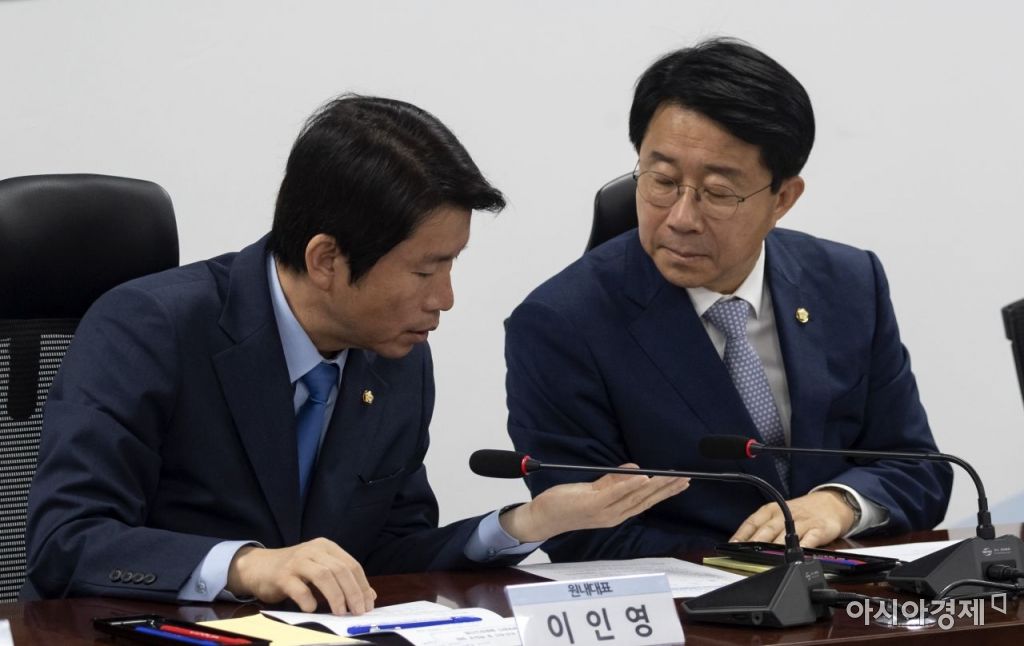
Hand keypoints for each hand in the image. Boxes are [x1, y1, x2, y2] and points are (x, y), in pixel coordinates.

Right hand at [226, 537, 375, 614]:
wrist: (259, 567)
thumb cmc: (294, 571)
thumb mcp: (320, 569)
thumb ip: (343, 580)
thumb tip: (369, 596)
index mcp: (326, 547)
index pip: (352, 565)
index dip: (362, 586)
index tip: (368, 604)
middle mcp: (313, 550)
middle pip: (340, 570)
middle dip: (353, 592)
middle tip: (358, 611)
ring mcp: (297, 561)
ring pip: (323, 576)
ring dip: (336, 596)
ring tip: (341, 613)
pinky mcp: (282, 575)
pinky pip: (299, 588)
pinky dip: (308, 600)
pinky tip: (312, 608)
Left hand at [499, 464, 689, 542]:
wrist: (544, 517)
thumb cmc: (568, 504)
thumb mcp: (594, 490)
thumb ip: (613, 480)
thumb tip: (636, 469)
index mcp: (617, 513)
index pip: (646, 501)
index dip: (666, 492)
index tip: (682, 482)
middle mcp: (614, 515)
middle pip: (646, 500)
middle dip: (667, 489)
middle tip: (684, 478)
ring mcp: (604, 511)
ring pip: (635, 497)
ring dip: (654, 486)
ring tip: (670, 476)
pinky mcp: (592, 504)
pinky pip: (615, 493)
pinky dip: (630, 485)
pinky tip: (643, 477)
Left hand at [729, 490, 854, 547]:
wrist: (831, 503)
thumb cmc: (801, 512)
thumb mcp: (779, 514)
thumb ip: (764, 529)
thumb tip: (742, 545)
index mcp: (772, 510)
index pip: (753, 521)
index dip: (742, 534)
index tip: (732, 545)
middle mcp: (785, 514)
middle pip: (767, 529)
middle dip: (755, 542)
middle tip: (745, 553)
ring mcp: (802, 522)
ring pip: (785, 535)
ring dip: (775, 547)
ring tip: (765, 558)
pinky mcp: (819, 529)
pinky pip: (809, 539)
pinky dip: (802, 547)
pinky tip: (795, 555)